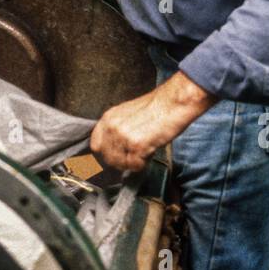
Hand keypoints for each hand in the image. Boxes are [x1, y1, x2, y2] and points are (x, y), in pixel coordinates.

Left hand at [90, 71, 214, 171]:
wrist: (172, 103)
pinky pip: (135, 165)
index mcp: (108, 118)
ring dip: (132, 163)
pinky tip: (150, 151)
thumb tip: (113, 149)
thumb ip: (117, 129)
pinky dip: (143, 164)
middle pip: (107, 157)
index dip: (105, 154)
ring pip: (120, 164)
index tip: (114, 159)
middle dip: (120, 161)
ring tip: (145, 150)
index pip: (96, 145)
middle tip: (134, 156)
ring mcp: (123, 136)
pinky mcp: (136, 145)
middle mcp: (112, 127)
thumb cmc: (156, 108)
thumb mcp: (127, 114)